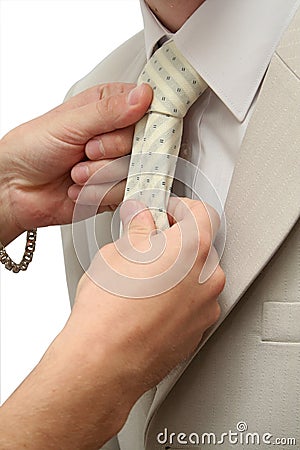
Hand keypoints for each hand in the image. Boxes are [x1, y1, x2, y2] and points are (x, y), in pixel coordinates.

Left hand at [0, 83, 151, 244]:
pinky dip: (99, 193)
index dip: (141, 121)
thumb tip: (143, 95)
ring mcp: (116, 164)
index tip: (124, 129)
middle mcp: (115, 135)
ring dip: (100, 175)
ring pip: (134, 170)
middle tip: (87, 149)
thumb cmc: (32, 148)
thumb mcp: (70, 123)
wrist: (15, 188)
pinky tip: (81, 187)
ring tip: (77, 171)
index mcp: (107, 108)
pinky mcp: (114, 190)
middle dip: (110, 151)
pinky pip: (124, 192)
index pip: (146, 108)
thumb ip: (110, 111)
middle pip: (143, 143)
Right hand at [0, 198, 224, 449]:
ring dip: (176, 272)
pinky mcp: (198, 331)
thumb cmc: (109, 312)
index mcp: (192, 248)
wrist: (105, 362)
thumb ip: (138, 230)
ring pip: (196, 277)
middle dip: (175, 242)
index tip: (164, 211)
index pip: (200, 212)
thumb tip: (140, 219)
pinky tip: (148, 303)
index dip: (179, 208)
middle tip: (147, 244)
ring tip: (143, 279)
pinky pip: (192, 303)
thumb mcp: (117, 253)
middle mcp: (208, 278)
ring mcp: (205, 307)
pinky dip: (176, 298)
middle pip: (199, 246)